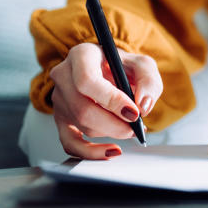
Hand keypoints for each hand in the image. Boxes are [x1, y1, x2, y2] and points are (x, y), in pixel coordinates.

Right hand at [49, 42, 162, 159]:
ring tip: (130, 128)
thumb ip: (148, 81)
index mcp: (81, 55)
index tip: (133, 112)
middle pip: (83, 108)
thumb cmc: (122, 66)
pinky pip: (69, 142)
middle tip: (135, 127)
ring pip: (81, 124)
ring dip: (110, 132)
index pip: (87, 81)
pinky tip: (110, 152)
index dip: (111, 100)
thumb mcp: (142, 65)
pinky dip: (90, 152)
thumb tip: (143, 106)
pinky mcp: (60, 119)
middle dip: (113, 123)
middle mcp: (63, 76)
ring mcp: (59, 99)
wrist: (108, 70)